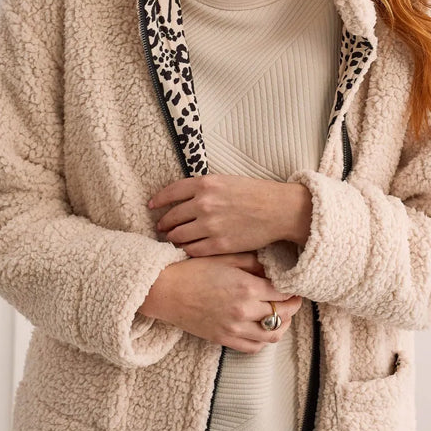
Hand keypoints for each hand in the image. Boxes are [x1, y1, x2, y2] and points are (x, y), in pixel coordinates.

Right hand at [137, 252, 302, 353]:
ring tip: (282, 315)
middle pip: (283, 314)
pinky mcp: (224, 340)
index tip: (294, 285)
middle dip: (292, 306)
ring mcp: (234, 328)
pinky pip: (253, 347)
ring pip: (272, 335)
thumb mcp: (225, 257)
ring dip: (282, 325)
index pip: (283, 293)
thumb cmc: (193, 269)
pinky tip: (263, 328)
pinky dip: (264, 340)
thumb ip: (252, 262)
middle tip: (294, 299)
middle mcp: (244, 311)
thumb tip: (272, 269)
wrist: (165, 290)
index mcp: (246, 287)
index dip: (292, 289)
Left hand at [150, 174, 311, 255]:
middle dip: (164, 224)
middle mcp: (204, 203)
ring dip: (173, 238)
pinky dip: (186, 250)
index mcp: (205, 184)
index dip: (158, 201)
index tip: (152, 206)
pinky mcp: (218, 244)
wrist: (279, 210)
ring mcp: (210, 225)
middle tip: (161, 228)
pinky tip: (187, 249)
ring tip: (172, 240)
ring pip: (179, 236)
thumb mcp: (226, 180)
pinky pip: (192, 250)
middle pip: (171, 217)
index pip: (170, 193)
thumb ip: (204, 188)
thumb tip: (183, 198)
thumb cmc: (255, 193)